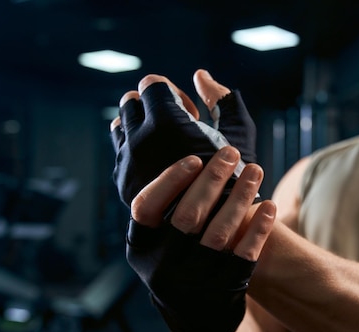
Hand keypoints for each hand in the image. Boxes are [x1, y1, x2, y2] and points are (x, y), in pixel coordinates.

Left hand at [110, 70, 256, 209]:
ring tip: (166, 144)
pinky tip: (161, 164)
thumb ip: (223, 98)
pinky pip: (121, 153)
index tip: (192, 113)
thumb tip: (200, 75)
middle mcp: (139, 141)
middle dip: (153, 106)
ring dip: (140, 126)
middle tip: (178, 126)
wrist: (216, 229)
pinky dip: (136, 149)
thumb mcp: (238, 133)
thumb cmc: (234, 178)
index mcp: (166, 123)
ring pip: (120, 126)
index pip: (152, 84)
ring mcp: (127, 163)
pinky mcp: (123, 183)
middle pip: (130, 101)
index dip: (174, 93)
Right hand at [110, 73, 274, 331]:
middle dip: (212, 180)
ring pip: (218, 235)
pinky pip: (244, 258)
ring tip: (258, 171)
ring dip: (241, 198)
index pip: (145, 207)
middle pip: (186, 216)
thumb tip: (187, 96)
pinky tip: (272, 207)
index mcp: (141, 242)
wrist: (198, 313)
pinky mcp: (224, 289)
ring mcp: (195, 280)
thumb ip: (167, 173)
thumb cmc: (180, 250)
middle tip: (232, 154)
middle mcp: (163, 263)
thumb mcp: (164, 223)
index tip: (193, 157)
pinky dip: (259, 229)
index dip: (168, 180)